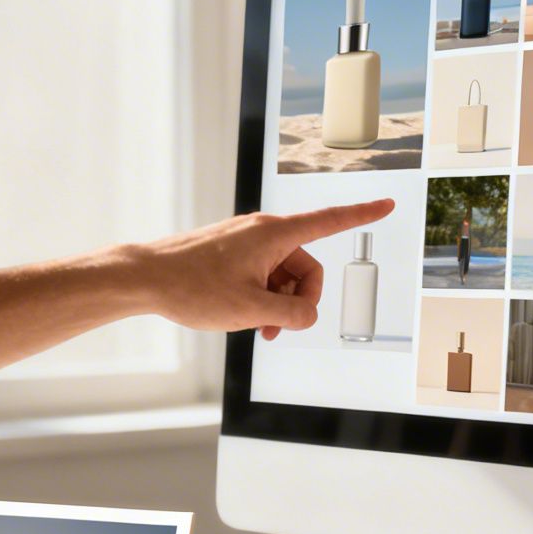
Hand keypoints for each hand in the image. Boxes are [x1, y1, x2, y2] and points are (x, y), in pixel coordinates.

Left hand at [132, 200, 392, 340]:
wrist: (145, 278)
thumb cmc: (193, 288)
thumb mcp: (251, 309)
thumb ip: (291, 313)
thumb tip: (308, 315)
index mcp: (275, 234)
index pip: (330, 221)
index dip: (362, 215)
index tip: (387, 204)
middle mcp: (263, 231)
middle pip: (305, 264)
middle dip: (301, 299)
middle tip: (277, 329)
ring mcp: (245, 241)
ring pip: (282, 273)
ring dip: (279, 302)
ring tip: (259, 328)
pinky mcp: (231, 252)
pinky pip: (262, 273)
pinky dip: (262, 295)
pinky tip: (245, 317)